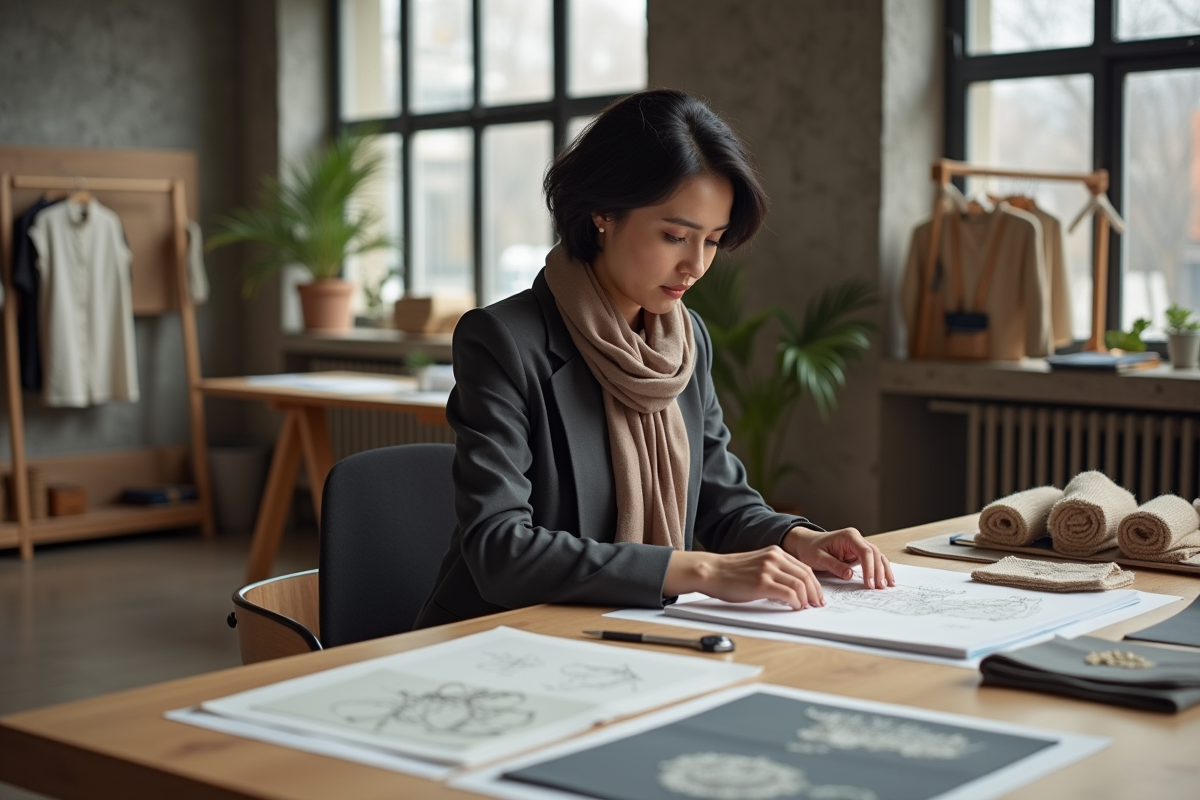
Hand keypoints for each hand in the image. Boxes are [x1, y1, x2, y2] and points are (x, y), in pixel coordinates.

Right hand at [664, 546, 824, 609]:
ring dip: (807, 599)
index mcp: (775, 552)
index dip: (814, 583)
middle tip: (817, 604)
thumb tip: (792, 589)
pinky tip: (795, 608)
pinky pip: (789, 594)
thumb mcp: (757, 564)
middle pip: (806, 575)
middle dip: (815, 592)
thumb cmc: (730, 572)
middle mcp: (774, 558)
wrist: (711, 571)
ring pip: (800, 584)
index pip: (804, 567)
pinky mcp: (762, 583)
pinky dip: (796, 603)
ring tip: (806, 608)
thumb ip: (774, 571)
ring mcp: (768, 569)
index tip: (817, 594)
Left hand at [782, 526, 894, 589]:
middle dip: (879, 571)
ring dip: (883, 571)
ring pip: (877, 557)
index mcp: (848, 536)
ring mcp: (859, 545)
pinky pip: (873, 560)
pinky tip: (885, 580)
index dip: (869, 568)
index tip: (870, 583)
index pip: (865, 551)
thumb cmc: (810, 548)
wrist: (804, 544)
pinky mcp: (858, 554)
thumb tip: (849, 574)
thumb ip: (834, 565)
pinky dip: (879, 570)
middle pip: (874, 554)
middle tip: (880, 587)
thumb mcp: (818, 558)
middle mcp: (856, 539)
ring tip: (888, 585)